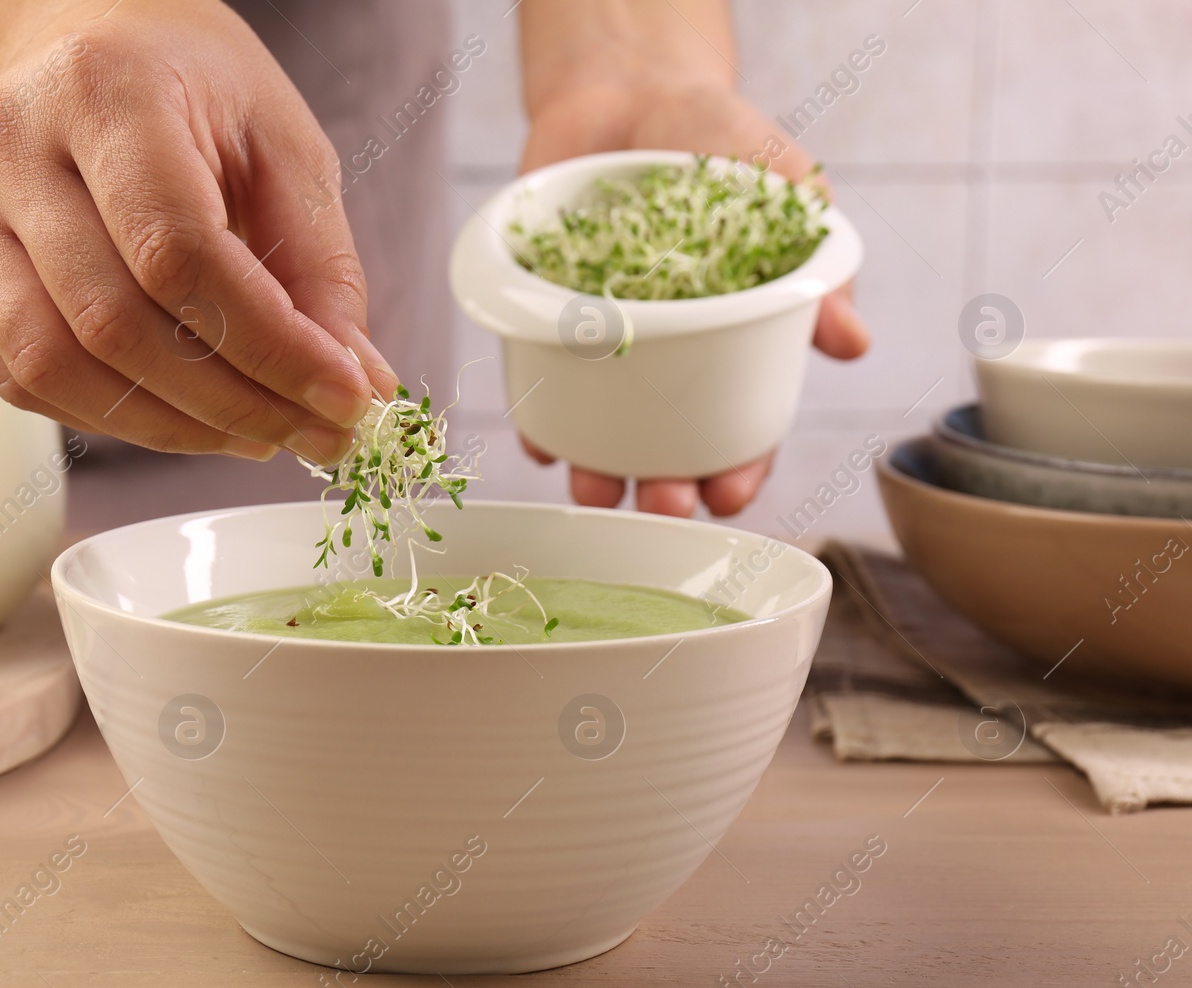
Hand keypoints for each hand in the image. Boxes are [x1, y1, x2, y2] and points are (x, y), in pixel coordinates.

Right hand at [0, 0, 398, 465]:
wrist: (89, 45)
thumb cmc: (188, 87)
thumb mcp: (283, 146)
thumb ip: (321, 266)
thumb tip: (353, 382)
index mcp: (105, 90)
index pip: (181, 253)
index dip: (270, 345)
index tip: (342, 396)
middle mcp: (11, 143)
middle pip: (115, 322)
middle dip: (230, 401)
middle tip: (308, 433)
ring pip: (53, 364)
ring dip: (168, 426)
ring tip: (251, 433)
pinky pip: (17, 377)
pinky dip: (108, 417)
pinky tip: (180, 416)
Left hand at [518, 77, 870, 515]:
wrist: (630, 87)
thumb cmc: (720, 142)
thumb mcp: (779, 190)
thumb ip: (816, 263)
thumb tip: (852, 343)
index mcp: (730, 342)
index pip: (741, 427)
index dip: (740, 468)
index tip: (730, 493)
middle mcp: (664, 358)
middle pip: (667, 448)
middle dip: (667, 490)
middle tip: (664, 502)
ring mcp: (601, 344)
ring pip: (599, 432)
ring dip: (598, 473)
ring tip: (596, 489)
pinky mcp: (542, 318)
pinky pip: (535, 381)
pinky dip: (536, 414)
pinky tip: (540, 437)